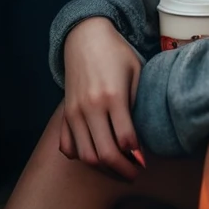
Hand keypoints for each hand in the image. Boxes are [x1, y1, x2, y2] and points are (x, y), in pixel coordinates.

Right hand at [59, 17, 143, 179]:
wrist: (86, 35)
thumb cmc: (116, 52)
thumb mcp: (135, 71)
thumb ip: (136, 104)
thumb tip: (138, 138)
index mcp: (113, 96)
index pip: (126, 140)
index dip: (138, 156)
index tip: (145, 160)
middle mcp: (91, 107)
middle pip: (105, 154)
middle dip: (122, 170)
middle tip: (133, 173)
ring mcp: (74, 112)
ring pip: (85, 156)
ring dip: (102, 168)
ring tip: (117, 167)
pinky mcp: (64, 113)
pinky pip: (67, 146)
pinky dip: (79, 156)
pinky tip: (94, 152)